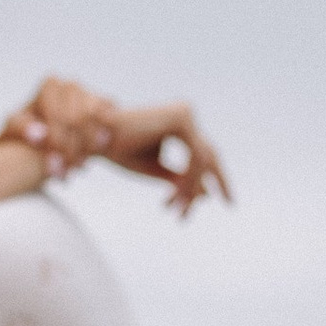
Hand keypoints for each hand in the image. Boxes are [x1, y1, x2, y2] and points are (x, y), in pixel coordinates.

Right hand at [4, 83, 231, 215]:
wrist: (96, 139)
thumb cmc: (120, 152)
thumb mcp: (155, 170)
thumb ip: (179, 179)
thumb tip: (205, 195)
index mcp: (180, 124)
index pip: (202, 153)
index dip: (212, 178)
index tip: (216, 200)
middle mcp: (186, 114)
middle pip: (209, 154)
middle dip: (218, 180)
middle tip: (229, 203)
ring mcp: (185, 114)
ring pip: (201, 159)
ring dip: (191, 190)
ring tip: (178, 212)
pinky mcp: (181, 119)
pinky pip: (194, 156)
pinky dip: (188, 180)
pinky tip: (174, 198)